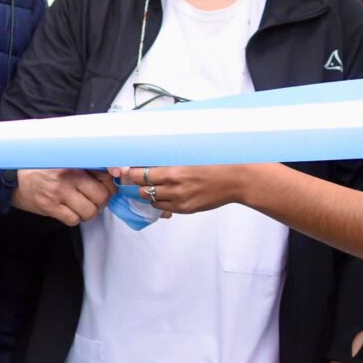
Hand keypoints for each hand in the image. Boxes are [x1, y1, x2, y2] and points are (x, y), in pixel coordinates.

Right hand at [12, 168, 115, 226]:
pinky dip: (74, 219)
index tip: (105, 188)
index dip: (109, 186)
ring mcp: (59, 193)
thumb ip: (85, 166)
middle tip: (93, 200)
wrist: (14, 180)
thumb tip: (111, 174)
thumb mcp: (64, 162)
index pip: (105, 177)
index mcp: (74, 163)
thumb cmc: (41, 171)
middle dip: (100, 203)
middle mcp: (68, 177)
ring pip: (89, 211)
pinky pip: (73, 220)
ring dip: (88, 213)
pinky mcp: (50, 206)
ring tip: (80, 207)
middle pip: (102, 197)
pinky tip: (68, 211)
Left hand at [110, 164, 261, 216]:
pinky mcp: (185, 209)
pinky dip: (158, 200)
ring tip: (149, 183)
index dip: (131, 171)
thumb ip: (170, 156)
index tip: (126, 168)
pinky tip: (163, 192)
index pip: (140, 173)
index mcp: (173, 170)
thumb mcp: (190, 153)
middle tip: (133, 175)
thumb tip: (152, 153)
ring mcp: (179, 200)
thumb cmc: (216, 162)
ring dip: (146, 191)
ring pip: (150, 198)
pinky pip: (162, 207)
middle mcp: (174, 186)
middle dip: (136, 181)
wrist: (236, 179)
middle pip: (142, 187)